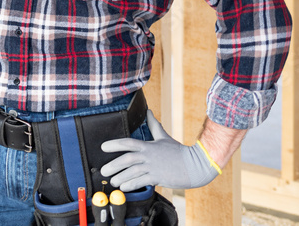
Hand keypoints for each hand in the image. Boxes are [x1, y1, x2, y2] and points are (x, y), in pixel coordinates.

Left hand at [99, 111, 220, 190]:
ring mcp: (153, 167)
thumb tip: (148, 111)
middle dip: (113, 165)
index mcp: (148, 145)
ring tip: (113, 181)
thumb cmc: (179, 152)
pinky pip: (141, 181)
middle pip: (127, 159)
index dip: (114, 144)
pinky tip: (124, 187)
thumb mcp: (164, 137)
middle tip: (103, 170)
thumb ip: (154, 125)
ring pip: (132, 172)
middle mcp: (149, 155)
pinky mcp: (159, 178)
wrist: (195, 165)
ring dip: (121, 177)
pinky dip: (131, 184)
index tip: (103, 147)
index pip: (128, 143)